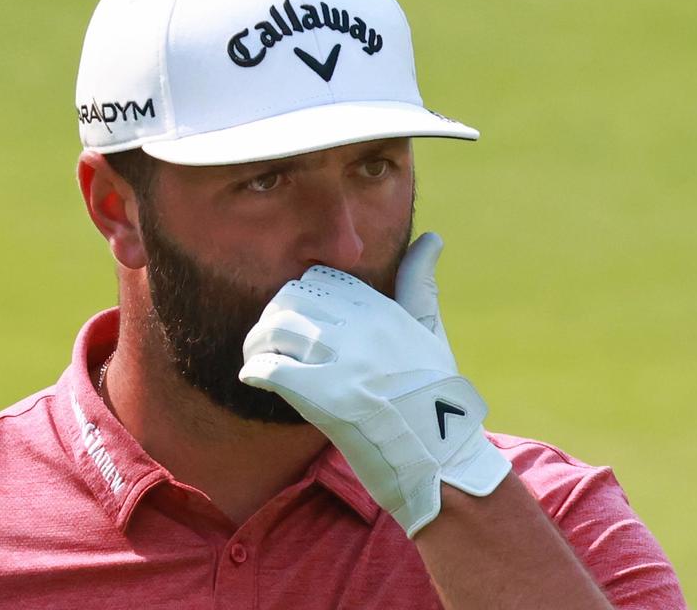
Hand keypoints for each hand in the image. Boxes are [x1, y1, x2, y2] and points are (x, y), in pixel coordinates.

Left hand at [239, 232, 509, 536]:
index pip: (319, 280)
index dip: (297, 298)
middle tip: (266, 342)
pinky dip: (256, 371)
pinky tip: (255, 379)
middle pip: (290, 299)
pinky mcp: (329, 399)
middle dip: (271, 319)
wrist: (442, 459)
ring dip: (257, 345)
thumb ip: (420, 283)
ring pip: (276, 330)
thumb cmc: (435, 398)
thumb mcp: (431, 332)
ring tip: (256, 360)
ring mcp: (346, 362)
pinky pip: (273, 369)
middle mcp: (363, 328)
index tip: (294, 321)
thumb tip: (432, 236)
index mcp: (383, 309)